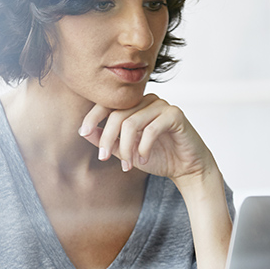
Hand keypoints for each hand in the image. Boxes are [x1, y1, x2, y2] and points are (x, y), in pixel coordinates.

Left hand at [78, 94, 217, 187]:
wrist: (186, 168)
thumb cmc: (157, 157)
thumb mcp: (125, 151)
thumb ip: (106, 140)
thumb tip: (84, 131)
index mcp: (134, 105)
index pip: (108, 104)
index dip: (93, 116)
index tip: (83, 132)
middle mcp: (147, 100)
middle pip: (117, 115)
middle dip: (107, 139)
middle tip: (103, 158)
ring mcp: (162, 105)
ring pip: (132, 123)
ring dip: (126, 148)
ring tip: (128, 165)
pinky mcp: (175, 114)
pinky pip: (151, 129)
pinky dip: (143, 147)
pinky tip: (143, 160)